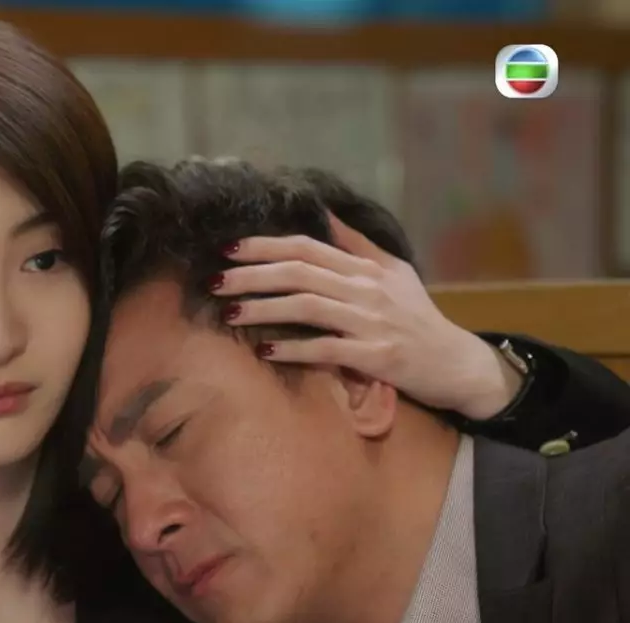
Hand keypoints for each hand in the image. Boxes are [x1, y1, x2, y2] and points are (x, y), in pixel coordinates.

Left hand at [211, 215, 523, 419]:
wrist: (456, 363)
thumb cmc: (418, 317)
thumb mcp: (394, 272)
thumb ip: (357, 244)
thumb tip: (325, 211)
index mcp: (366, 268)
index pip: (306, 248)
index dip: (265, 247)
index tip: (228, 249)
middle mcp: (367, 289)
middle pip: (299, 273)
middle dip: (252, 275)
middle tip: (215, 282)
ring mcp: (371, 322)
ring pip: (307, 307)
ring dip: (264, 309)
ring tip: (231, 313)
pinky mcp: (376, 356)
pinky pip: (327, 349)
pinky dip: (294, 348)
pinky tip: (267, 350)